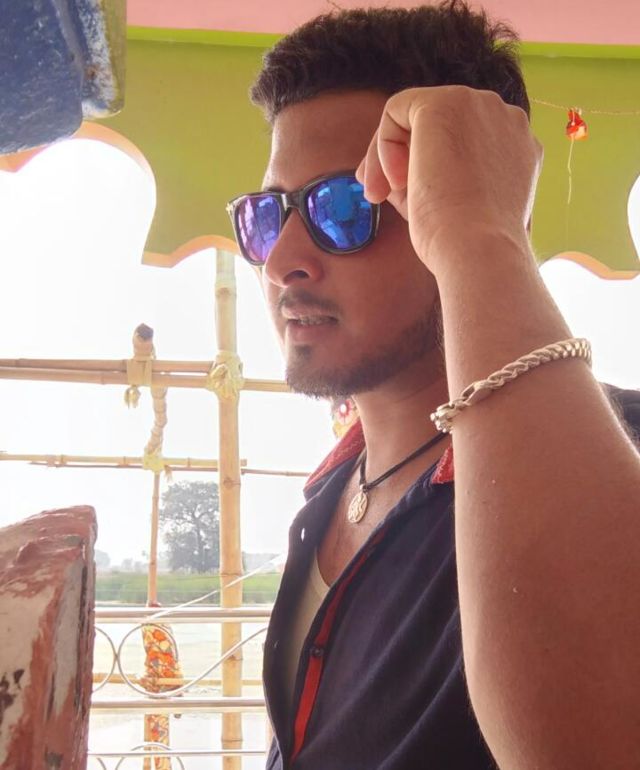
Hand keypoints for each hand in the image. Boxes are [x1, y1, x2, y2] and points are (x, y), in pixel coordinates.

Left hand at [355, 86, 542, 271]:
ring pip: (416, 117)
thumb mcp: (455, 207)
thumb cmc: (467, 244)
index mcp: (517, 148)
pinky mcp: (446, 104)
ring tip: (379, 195)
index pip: (463, 143)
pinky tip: (391, 181)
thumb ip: (433, 179)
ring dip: (387, 156)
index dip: (425, 165)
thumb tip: (392, 173)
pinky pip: (397, 111)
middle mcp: (506, 119)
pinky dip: (383, 146)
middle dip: (401, 157)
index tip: (397, 197)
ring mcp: (480, 106)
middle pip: (440, 126)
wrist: (479, 250)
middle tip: (377, 195)